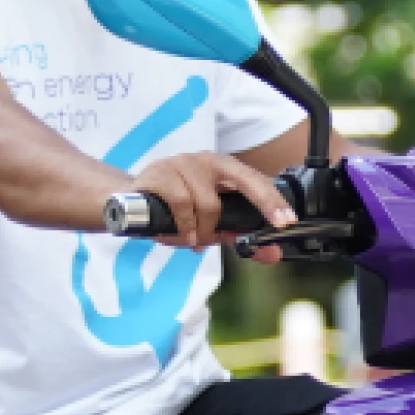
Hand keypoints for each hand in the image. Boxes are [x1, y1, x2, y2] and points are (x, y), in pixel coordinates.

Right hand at [129, 149, 294, 254]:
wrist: (127, 203)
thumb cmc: (174, 211)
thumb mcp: (210, 225)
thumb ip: (239, 236)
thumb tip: (272, 254)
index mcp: (222, 168)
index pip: (255, 180)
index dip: (273, 200)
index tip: (287, 221)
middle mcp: (205, 160)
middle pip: (243, 179)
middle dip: (262, 204)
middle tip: (271, 228)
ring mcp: (181, 163)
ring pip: (208, 202)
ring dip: (204, 230)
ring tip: (195, 240)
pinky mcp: (159, 173)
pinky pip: (181, 202)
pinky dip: (185, 225)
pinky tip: (183, 236)